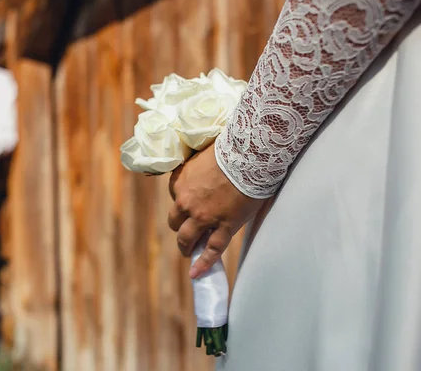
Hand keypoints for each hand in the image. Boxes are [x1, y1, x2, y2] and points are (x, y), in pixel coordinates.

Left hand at [168, 144, 264, 278]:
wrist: (248, 156)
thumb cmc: (228, 149)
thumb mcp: (201, 155)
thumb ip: (196, 167)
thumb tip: (200, 167)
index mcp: (179, 182)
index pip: (175, 196)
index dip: (184, 200)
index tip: (192, 202)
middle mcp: (185, 201)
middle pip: (175, 221)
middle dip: (180, 226)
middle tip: (187, 230)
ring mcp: (203, 217)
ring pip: (187, 238)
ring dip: (186, 245)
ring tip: (188, 251)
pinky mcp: (223, 227)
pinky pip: (211, 250)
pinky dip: (202, 263)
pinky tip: (196, 273)